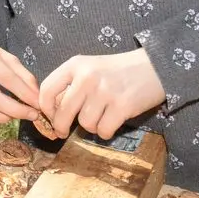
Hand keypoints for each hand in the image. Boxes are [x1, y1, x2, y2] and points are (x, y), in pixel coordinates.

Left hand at [38, 49, 165, 140]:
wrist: (153, 67)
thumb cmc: (116, 71)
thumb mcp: (89, 67)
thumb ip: (70, 83)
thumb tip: (51, 110)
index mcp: (75, 64)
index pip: (47, 89)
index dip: (45, 108)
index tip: (49, 117)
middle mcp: (87, 77)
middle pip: (62, 112)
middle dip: (60, 126)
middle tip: (62, 132)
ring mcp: (105, 92)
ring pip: (84, 123)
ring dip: (90, 127)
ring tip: (99, 117)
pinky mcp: (122, 106)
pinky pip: (103, 130)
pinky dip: (105, 132)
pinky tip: (110, 123)